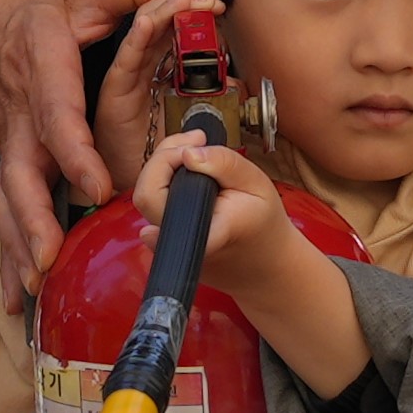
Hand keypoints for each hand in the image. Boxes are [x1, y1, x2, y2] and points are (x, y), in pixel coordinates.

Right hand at [0, 0, 172, 294]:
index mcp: (42, 64)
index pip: (57, 112)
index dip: (73, 152)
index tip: (96, 187)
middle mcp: (19, 108)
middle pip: (20, 170)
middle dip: (36, 217)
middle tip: (53, 255)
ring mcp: (7, 135)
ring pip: (4, 195)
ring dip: (17, 241)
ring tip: (36, 281)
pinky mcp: (6, 154)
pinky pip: (1, 208)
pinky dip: (7, 253)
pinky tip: (18, 296)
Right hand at [83, 0, 225, 189]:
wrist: (147, 192)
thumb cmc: (167, 156)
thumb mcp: (199, 120)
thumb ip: (212, 99)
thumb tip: (236, 80)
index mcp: (160, 70)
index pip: (175, 30)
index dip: (192, 13)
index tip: (216, 4)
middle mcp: (142, 69)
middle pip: (159, 25)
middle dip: (181, 5)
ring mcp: (127, 78)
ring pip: (144, 33)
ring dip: (164, 12)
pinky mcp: (114, 93)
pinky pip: (126, 60)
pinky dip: (138, 38)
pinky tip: (151, 21)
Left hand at [141, 125, 363, 391]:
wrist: (267, 271)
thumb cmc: (264, 228)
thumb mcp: (258, 189)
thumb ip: (225, 166)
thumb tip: (188, 156)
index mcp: (208, 231)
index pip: (157, 194)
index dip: (164, 160)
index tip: (193, 145)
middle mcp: (182, 242)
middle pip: (146, 193)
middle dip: (159, 159)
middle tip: (191, 142)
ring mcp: (173, 249)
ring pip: (149, 201)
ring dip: (164, 170)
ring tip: (196, 154)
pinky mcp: (169, 248)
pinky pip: (157, 210)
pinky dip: (168, 186)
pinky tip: (192, 174)